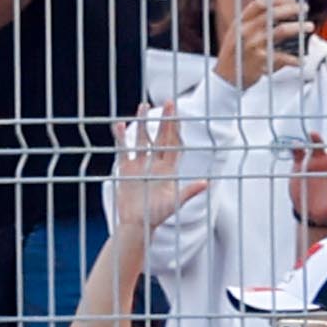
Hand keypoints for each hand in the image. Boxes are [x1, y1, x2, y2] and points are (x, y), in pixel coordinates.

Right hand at [104, 107, 203, 240]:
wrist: (138, 224)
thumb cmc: (158, 215)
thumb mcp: (175, 203)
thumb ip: (190, 191)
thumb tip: (207, 183)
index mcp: (169, 169)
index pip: (174, 144)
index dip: (177, 129)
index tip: (179, 114)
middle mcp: (155, 163)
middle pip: (160, 137)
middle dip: (164, 120)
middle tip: (168, 102)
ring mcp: (140, 164)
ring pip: (142, 139)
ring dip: (142, 123)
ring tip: (143, 106)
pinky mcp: (125, 168)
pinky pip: (124, 150)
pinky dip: (122, 137)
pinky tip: (119, 124)